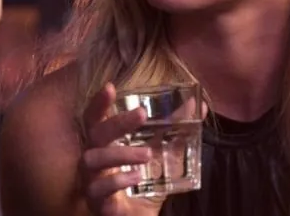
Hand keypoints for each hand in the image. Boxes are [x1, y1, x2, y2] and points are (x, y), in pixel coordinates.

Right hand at [79, 83, 163, 215]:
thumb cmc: (143, 185)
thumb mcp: (163, 157)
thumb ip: (176, 134)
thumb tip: (198, 107)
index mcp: (105, 144)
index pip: (95, 118)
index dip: (99, 102)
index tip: (110, 86)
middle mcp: (93, 159)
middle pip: (95, 134)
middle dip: (117, 122)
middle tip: (141, 114)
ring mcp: (91, 180)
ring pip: (93, 160)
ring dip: (121, 154)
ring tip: (147, 154)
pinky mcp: (97, 202)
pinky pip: (99, 189)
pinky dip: (118, 181)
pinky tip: (136, 178)